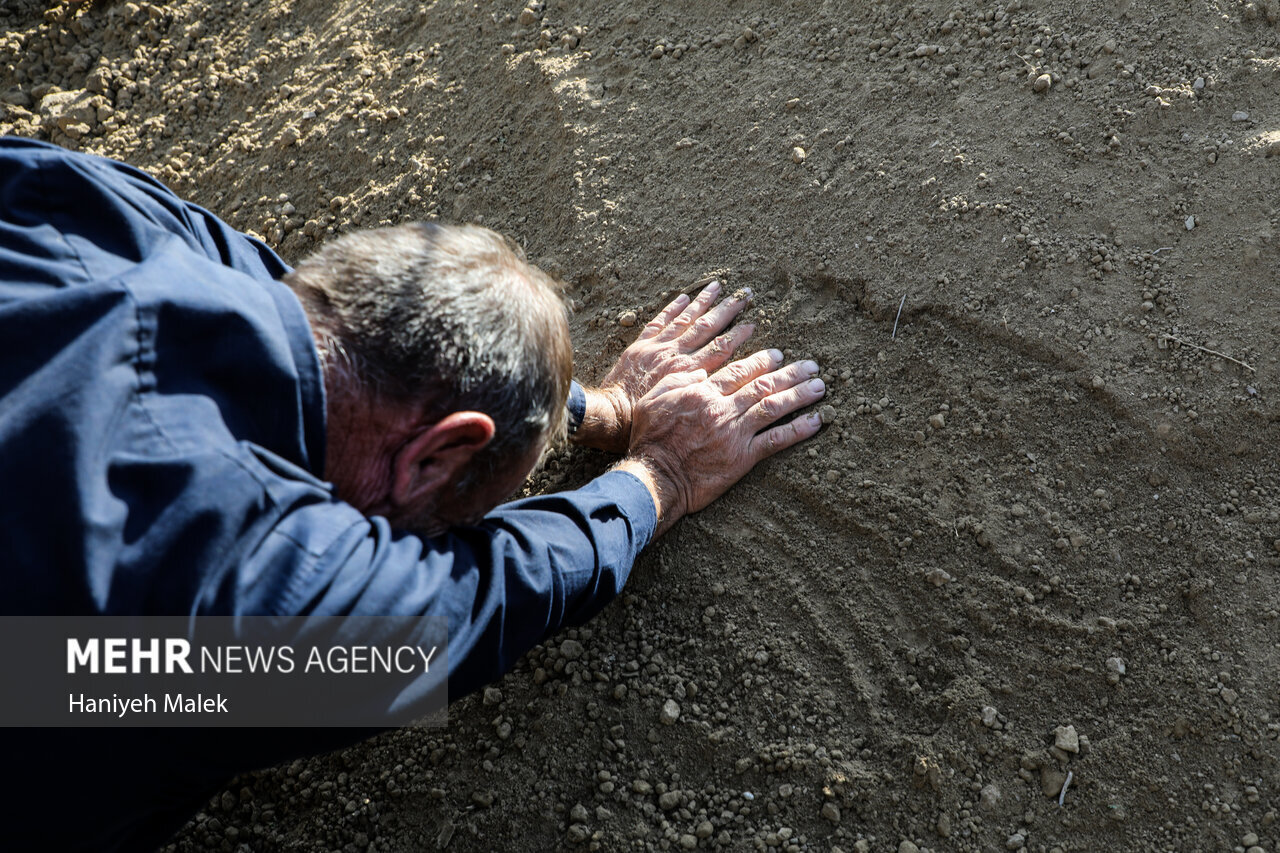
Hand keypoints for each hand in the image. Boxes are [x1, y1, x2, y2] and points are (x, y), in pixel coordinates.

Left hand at [573, 281, 754, 452]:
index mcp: (688, 373)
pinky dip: (672, 308)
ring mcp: (657, 348)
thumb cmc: (647, 419)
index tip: (753, 324)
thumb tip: (714, 384)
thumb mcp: (678, 410)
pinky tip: (685, 297)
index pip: (720, 349)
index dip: (738, 335)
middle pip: (707, 328)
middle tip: (745, 296)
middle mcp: (675, 356)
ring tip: (718, 286)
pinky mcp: (641, 346)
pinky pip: (659, 321)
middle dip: (727, 311)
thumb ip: (697, 393)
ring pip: (685, 319)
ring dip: (703, 302)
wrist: (612, 415)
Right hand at [616, 349, 825, 535]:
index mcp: (703, 392)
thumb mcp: (655, 400)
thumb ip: (679, 381)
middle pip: (762, 384)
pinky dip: (798, 430)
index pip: (738, 371)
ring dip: (799, 395)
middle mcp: (723, 408)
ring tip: (819, 386)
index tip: (778, 355)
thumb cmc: (650, 439)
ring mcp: (735, 433)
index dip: (761, 362)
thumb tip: (700, 371)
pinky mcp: (742, 457)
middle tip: (810, 366)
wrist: (656, 476)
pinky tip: (816, 421)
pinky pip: (775, 441)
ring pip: (774, 407)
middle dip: (789, 373)